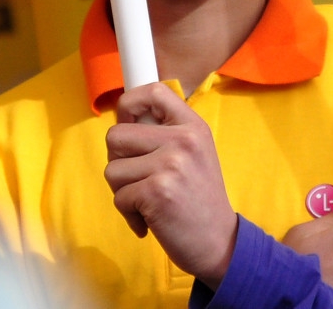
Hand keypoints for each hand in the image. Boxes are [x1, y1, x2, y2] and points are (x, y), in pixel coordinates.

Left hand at [104, 82, 237, 289]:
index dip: (129, 105)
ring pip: (112, 168)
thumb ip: (165, 133)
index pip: (153, 91)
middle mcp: (183, 140)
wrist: (220, 243)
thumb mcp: (195, 153)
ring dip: (123, 191)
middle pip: (116, 135)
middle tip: (139, 179)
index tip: (129, 125)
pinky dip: (129, 213)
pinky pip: (119, 197)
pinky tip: (150, 219)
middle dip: (118, 161)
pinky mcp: (156, 192)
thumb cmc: (198, 199)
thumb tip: (122, 119)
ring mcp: (170, 165)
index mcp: (193, 126)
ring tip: (147, 201)